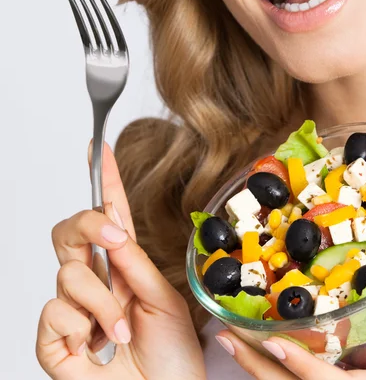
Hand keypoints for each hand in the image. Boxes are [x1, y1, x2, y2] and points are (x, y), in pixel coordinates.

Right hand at [36, 142, 205, 379]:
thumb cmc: (172, 356)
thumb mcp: (163, 299)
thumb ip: (134, 264)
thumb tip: (113, 227)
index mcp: (124, 267)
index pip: (109, 216)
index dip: (103, 180)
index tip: (99, 147)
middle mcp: (96, 283)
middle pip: (68, 231)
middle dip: (87, 227)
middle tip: (115, 242)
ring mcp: (74, 312)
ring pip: (67, 275)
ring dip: (103, 303)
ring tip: (123, 332)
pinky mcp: (56, 344)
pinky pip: (54, 315)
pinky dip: (83, 329)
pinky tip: (99, 347)